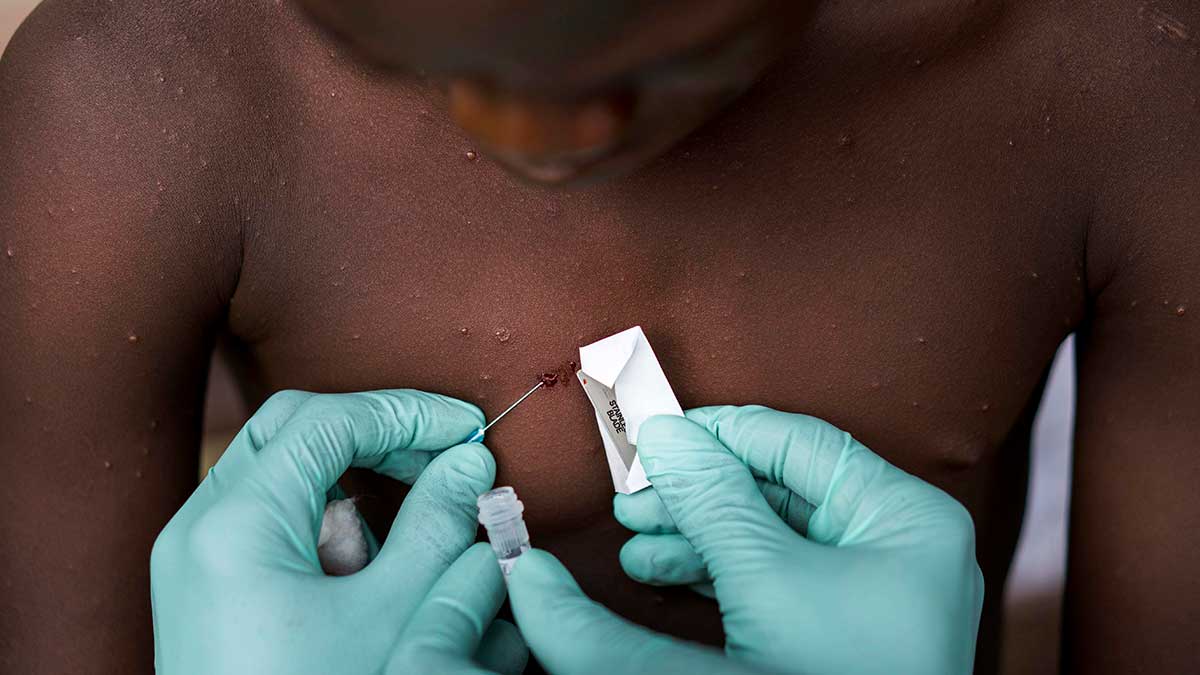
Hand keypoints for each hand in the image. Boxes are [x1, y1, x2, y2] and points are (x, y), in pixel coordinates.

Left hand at [150, 390, 526, 674]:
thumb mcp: (392, 621)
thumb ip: (437, 528)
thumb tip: (467, 463)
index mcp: (234, 527)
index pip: (327, 419)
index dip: (407, 413)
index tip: (466, 428)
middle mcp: (197, 529)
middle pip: (294, 428)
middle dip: (378, 434)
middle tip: (444, 455)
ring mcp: (193, 557)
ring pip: (282, 473)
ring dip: (355, 486)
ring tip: (407, 541)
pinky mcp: (206, 585)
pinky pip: (269, 522)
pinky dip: (326, 527)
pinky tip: (360, 578)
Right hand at [614, 406, 984, 674]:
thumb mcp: (766, 581)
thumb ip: (710, 501)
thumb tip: (665, 438)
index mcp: (906, 518)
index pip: (801, 442)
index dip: (721, 432)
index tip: (658, 434)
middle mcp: (893, 550)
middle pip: (777, 489)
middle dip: (697, 491)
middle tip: (636, 493)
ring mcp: (866, 597)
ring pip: (765, 536)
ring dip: (694, 533)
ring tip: (637, 540)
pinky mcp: (835, 636)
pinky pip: (768, 580)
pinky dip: (713, 573)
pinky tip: (662, 572)